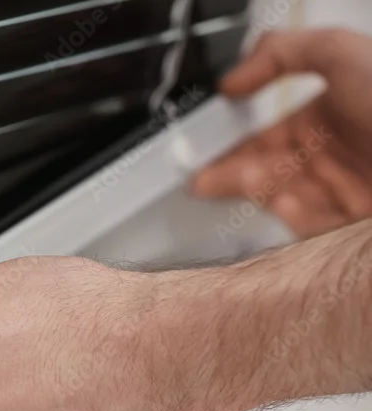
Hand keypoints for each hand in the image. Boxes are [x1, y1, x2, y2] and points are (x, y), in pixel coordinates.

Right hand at [193, 29, 371, 237]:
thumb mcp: (342, 52)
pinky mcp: (345, 228)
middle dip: (225, 172)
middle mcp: (330, 158)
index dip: (231, 137)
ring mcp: (338, 195)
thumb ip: (280, 53)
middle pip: (261, 170)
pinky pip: (304, 226)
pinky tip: (278, 199)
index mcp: (328, 117)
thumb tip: (232, 78)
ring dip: (249, 190)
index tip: (201, 142)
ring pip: (276, 198)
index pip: (264, 133)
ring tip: (224, 180)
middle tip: (193, 174)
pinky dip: (288, 214)